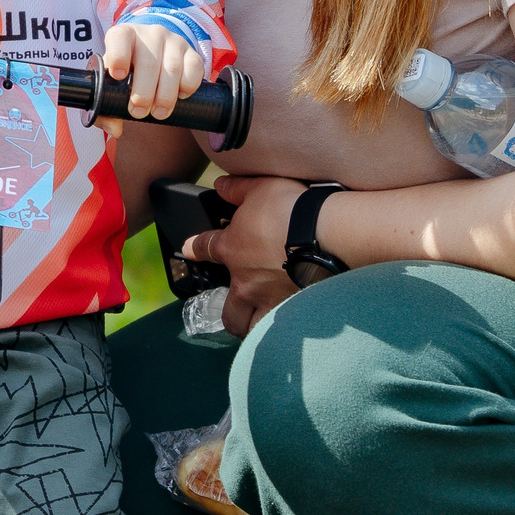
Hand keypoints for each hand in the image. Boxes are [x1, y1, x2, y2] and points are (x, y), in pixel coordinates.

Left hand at [96, 23, 207, 135]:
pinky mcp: (192, 53)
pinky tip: (179, 96)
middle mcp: (150, 34)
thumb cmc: (127, 71)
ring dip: (165, 96)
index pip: (120, 37)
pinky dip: (188, 86)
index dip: (118, 56)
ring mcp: (173, 41)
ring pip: (172, 68)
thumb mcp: (111, 82)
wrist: (153, 57)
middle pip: (148, 62)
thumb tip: (114, 129)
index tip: (118, 76)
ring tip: (159, 113)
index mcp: (124, 35)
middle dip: (143, 92)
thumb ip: (106, 105)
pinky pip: (194, 68)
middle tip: (138, 112)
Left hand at [177, 172, 308, 336]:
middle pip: (226, 309)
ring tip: (259, 322)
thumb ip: (238, 189)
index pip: (204, 248)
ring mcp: (268, 301)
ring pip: (249, 326)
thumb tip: (220, 185)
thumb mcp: (261, 187)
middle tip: (236, 303)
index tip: (189, 249)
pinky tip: (288, 325)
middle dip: (226, 309)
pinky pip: (280, 330)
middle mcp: (246, 282)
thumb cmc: (291, 209)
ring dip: (250, 325)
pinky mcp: (293, 311)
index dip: (194, 248)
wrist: (326, 234)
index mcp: (232, 249)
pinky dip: (281, 330)